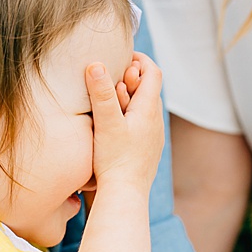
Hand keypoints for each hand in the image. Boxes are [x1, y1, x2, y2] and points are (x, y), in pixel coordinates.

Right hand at [87, 52, 164, 196]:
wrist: (125, 195)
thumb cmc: (115, 160)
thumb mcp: (106, 123)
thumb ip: (101, 93)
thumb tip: (96, 64)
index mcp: (149, 110)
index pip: (153, 72)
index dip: (139, 59)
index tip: (121, 56)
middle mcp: (156, 121)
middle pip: (149, 88)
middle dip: (131, 77)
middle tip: (112, 75)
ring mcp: (153, 136)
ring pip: (145, 106)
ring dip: (129, 96)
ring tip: (110, 96)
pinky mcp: (147, 148)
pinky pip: (142, 122)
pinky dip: (129, 113)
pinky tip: (114, 120)